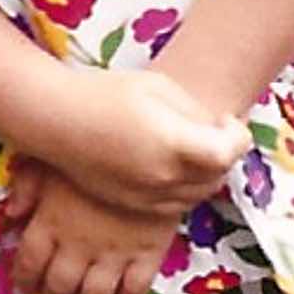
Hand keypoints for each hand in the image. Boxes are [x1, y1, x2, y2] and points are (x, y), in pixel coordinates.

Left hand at [2, 157, 192, 293]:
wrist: (151, 143)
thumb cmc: (98, 144)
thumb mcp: (52, 156)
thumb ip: (27, 184)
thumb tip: (12, 214)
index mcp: (51, 220)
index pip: (29, 264)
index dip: (25, 279)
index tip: (28, 282)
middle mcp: (79, 244)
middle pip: (59, 285)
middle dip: (55, 292)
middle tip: (58, 290)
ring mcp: (115, 251)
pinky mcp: (148, 252)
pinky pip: (134, 289)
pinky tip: (122, 292)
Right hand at [48, 68, 247, 215]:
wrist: (57, 121)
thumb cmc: (106, 95)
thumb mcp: (159, 89)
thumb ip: (195, 112)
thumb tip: (216, 128)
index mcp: (173, 144)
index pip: (228, 153)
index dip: (237, 136)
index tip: (226, 120)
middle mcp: (164, 177)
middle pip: (217, 177)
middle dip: (224, 155)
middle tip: (214, 132)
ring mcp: (147, 196)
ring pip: (197, 195)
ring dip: (206, 175)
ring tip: (193, 148)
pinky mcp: (134, 205)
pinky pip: (174, 204)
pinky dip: (184, 188)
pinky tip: (172, 164)